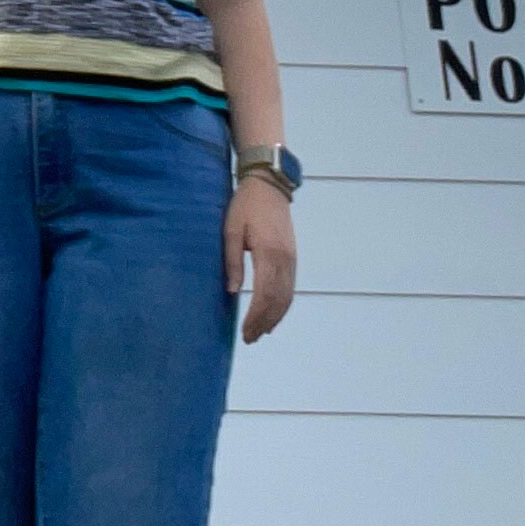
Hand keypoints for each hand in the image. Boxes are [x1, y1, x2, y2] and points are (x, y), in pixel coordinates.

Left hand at [225, 174, 296, 341]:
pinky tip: (273, 315)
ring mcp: (292, 260)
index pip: (264, 294)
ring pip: (287, 297)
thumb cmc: (245, 206)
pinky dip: (283, 306)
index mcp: (268, 253)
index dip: (256, 316)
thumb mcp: (231, 230)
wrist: (269, 187)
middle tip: (249, 338)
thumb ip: (233, 261)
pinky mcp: (293, 258)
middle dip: (264, 322)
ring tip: (260, 333)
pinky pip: (290, 288)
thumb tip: (231, 291)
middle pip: (278, 301)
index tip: (245, 331)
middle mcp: (285, 260)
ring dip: (275, 318)